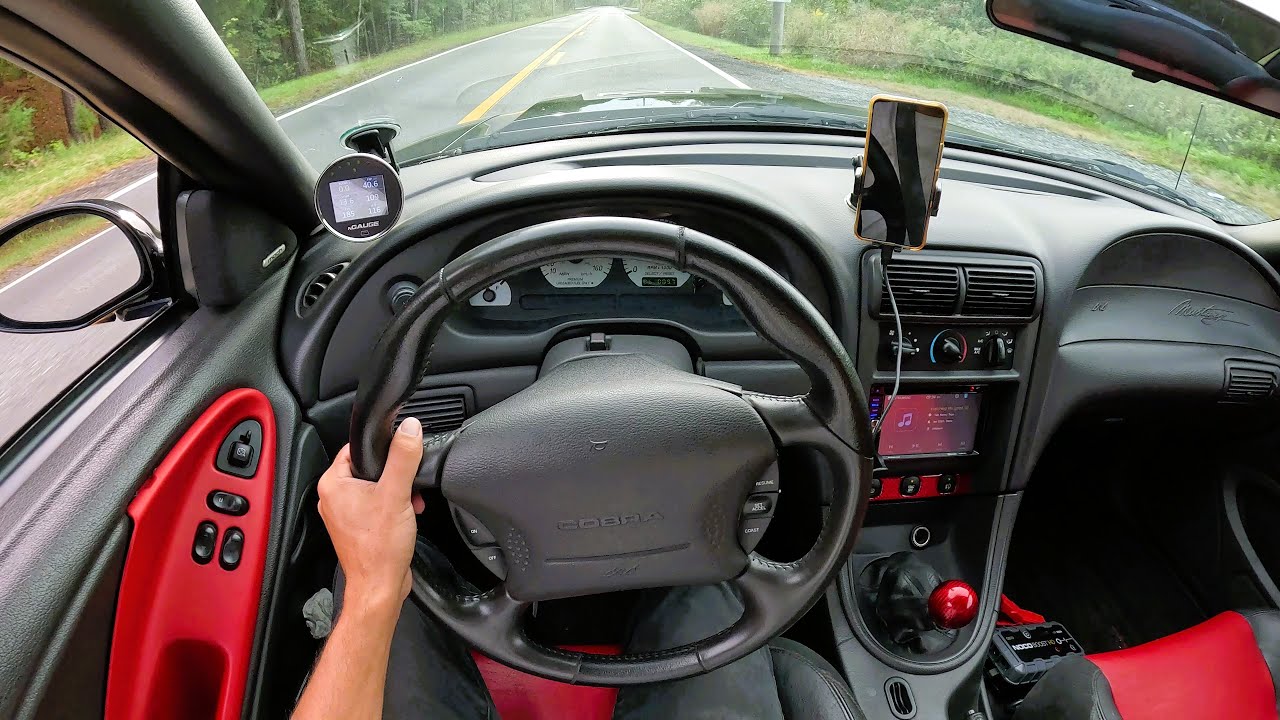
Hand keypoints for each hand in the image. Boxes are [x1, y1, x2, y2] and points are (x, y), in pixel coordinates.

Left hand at [317, 417, 425, 615]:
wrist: (380, 587)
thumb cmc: (379, 549)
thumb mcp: (396, 493)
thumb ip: (403, 457)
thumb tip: (409, 429)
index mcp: (333, 484)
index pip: (356, 448)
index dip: (382, 450)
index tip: (399, 456)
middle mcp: (333, 498)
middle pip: (369, 467)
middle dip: (395, 474)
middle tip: (406, 486)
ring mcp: (344, 514)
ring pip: (375, 486)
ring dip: (397, 491)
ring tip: (408, 503)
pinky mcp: (357, 527)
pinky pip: (376, 504)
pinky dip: (393, 505)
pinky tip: (406, 515)